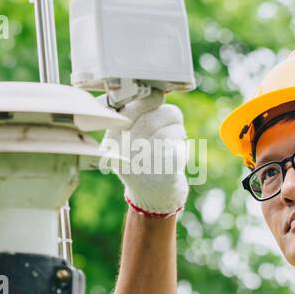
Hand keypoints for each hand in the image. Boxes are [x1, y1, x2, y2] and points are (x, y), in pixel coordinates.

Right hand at [100, 91, 188, 216]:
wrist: (153, 200)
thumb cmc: (145, 163)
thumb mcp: (130, 142)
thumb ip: (137, 118)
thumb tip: (156, 92)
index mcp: (112, 140)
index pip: (129, 109)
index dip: (147, 99)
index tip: (157, 97)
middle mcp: (123, 151)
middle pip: (152, 116)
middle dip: (169, 114)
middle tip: (173, 122)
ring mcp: (142, 162)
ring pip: (168, 129)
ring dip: (177, 132)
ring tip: (173, 143)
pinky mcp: (162, 171)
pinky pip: (177, 145)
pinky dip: (182, 148)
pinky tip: (177, 156)